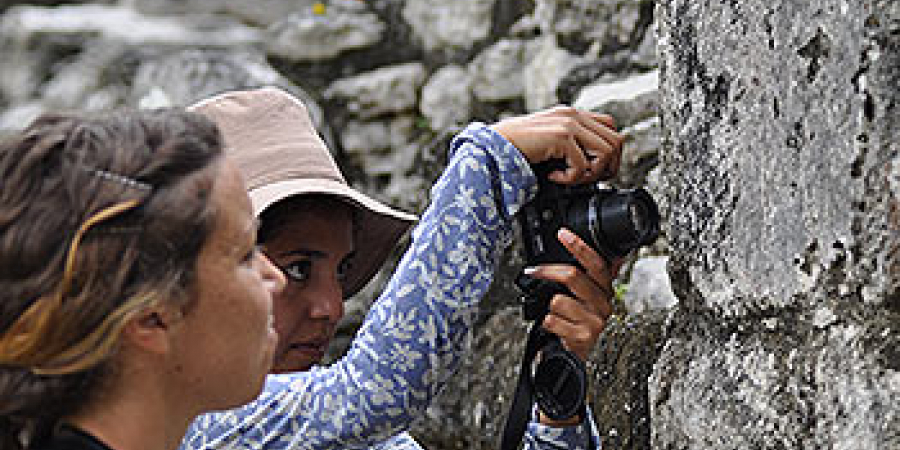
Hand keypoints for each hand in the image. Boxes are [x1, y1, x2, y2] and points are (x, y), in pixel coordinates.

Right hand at [489, 106, 622, 184]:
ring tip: (569, 178)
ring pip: (606, 152)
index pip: (612, 128)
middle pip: (616, 141)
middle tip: (586, 179)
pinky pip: (583, 165)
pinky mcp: (561, 136)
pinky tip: (552, 177)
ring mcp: (568, 123)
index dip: (611, 153)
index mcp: (573, 114)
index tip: (595, 171)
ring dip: (591, 173)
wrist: (493, 147)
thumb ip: (572, 143)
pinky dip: (570, 179)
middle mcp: (573, 115)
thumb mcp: (552, 143)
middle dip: (607, 167)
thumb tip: (597, 162)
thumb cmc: (518, 149)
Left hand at [525, 228, 621, 425]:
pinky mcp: (583, 337)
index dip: (580, 246)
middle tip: (533, 270)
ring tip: (555, 316)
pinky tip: (556, 330)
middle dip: (547, 271)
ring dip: (549, 307)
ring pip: (558, 299)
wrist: (583, 364)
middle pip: (573, 276)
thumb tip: (576, 247)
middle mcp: (604, 304)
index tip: (563, 233)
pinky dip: (548, 324)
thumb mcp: (586, 301)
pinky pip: (553, 319)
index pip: (597, 263)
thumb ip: (586, 277)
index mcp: (605, 290)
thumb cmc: (581, 328)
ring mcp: (595, 321)